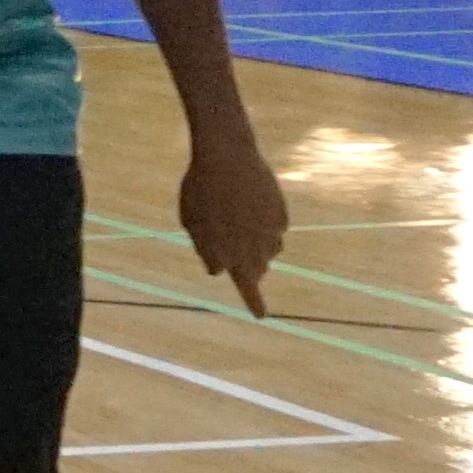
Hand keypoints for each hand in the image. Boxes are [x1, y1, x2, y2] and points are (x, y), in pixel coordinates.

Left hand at [179, 126, 286, 314]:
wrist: (226, 157)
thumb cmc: (200, 189)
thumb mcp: (191, 221)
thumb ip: (205, 249)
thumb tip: (218, 269)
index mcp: (229, 253)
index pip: (246, 288)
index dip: (255, 303)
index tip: (261, 316)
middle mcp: (255, 248)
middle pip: (257, 270)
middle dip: (249, 266)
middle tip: (235, 245)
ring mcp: (271, 232)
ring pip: (269, 251)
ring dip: (257, 245)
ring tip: (237, 220)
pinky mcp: (281, 215)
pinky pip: (275, 228)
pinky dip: (264, 222)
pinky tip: (250, 204)